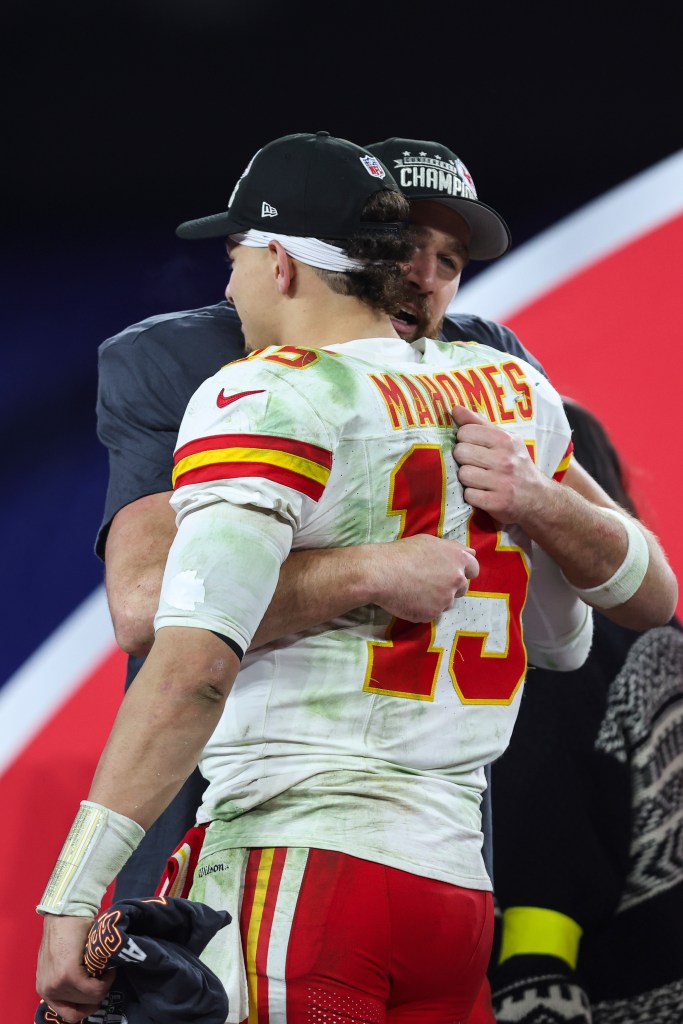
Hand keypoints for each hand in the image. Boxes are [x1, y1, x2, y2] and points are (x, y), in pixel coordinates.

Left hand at [36, 915, 112, 1021]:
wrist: (66, 911)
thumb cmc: (67, 932)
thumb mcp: (62, 962)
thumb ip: (69, 979)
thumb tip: (88, 993)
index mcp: (45, 989)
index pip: (69, 1014)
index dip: (87, 1007)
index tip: (97, 992)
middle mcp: (47, 990)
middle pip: (81, 1008)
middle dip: (97, 995)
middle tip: (104, 978)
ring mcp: (57, 984)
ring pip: (89, 999)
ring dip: (102, 986)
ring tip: (106, 969)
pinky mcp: (69, 975)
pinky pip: (94, 989)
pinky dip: (106, 981)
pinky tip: (108, 969)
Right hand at [368, 534, 478, 620]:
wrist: (380, 573)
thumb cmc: (403, 553)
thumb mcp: (430, 542)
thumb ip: (453, 549)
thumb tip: (471, 552)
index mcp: (458, 559)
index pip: (474, 569)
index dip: (464, 571)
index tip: (452, 573)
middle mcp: (457, 580)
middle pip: (463, 588)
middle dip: (451, 587)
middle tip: (431, 582)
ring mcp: (446, 599)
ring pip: (447, 602)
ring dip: (437, 598)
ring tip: (416, 590)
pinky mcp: (433, 614)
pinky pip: (432, 613)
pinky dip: (423, 608)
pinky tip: (410, 599)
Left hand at [451, 404, 549, 525]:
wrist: (538, 497)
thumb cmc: (516, 464)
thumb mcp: (504, 440)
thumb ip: (478, 423)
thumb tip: (455, 408)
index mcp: (505, 440)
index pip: (465, 432)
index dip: (464, 440)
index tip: (474, 447)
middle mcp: (505, 459)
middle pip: (460, 452)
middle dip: (464, 460)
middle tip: (476, 465)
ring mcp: (502, 482)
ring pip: (463, 474)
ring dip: (467, 479)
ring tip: (480, 480)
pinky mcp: (498, 503)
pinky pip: (469, 495)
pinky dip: (473, 496)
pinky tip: (483, 493)